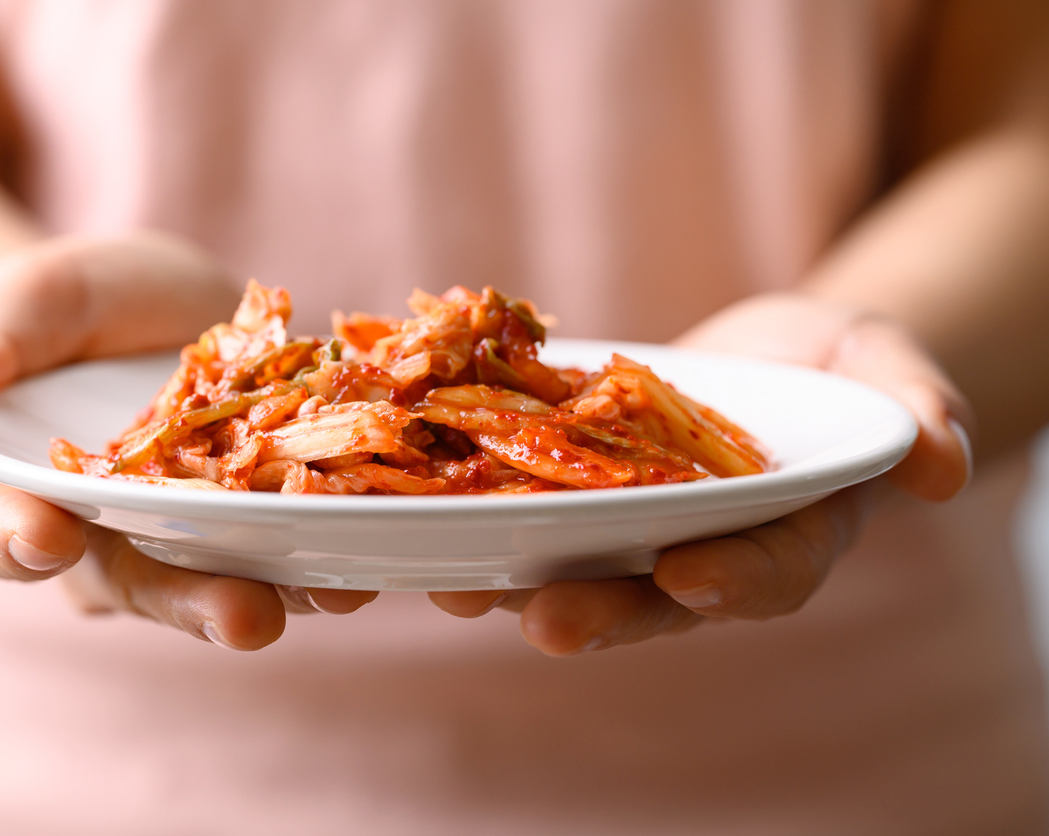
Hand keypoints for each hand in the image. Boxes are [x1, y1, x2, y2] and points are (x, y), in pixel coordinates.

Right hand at [0, 232, 375, 648]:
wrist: (166, 309)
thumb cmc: (82, 311)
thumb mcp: (40, 299)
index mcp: (43, 498)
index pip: (13, 535)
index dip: (22, 542)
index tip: (43, 535)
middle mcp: (129, 538)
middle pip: (149, 586)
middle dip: (195, 604)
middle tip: (242, 617)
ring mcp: (213, 534)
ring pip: (246, 577)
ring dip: (296, 592)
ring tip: (341, 589)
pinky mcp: (285, 510)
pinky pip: (317, 537)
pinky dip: (357, 543)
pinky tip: (400, 541)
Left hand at [428, 293, 973, 655]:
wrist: (767, 355)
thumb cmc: (837, 366)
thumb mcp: (884, 366)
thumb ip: (914, 411)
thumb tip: (944, 467)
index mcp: (781, 537)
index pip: (766, 575)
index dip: (734, 582)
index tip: (693, 576)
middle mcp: (698, 550)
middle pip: (652, 597)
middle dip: (602, 613)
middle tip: (546, 624)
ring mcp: (631, 528)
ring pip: (574, 570)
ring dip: (515, 587)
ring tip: (456, 589)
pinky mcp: (575, 491)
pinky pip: (527, 511)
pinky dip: (478, 519)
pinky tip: (425, 517)